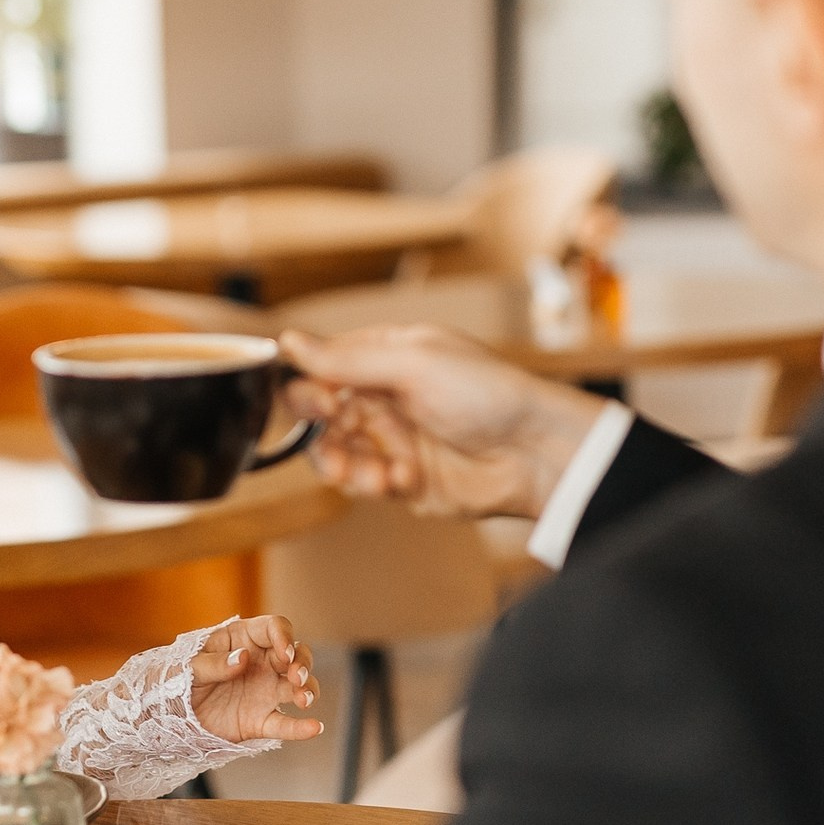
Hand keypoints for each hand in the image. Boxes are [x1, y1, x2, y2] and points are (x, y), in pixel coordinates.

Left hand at [188, 615, 320, 744]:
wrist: (166, 714)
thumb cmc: (176, 678)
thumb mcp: (188, 666)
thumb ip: (214, 662)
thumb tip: (242, 658)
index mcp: (243, 639)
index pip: (275, 628)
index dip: (284, 637)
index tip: (283, 653)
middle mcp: (261, 663)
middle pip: (297, 655)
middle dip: (303, 663)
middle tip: (296, 676)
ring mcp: (264, 692)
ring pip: (298, 687)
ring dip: (309, 690)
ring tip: (304, 700)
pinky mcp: (260, 720)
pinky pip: (284, 724)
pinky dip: (301, 727)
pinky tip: (314, 727)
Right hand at [281, 326, 608, 518]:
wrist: (534, 452)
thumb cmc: (486, 393)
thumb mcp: (413, 362)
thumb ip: (347, 359)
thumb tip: (289, 341)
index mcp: (385, 356)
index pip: (322, 367)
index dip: (308, 386)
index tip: (314, 403)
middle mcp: (383, 397)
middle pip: (321, 417)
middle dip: (323, 433)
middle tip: (338, 442)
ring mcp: (393, 439)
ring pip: (337, 455)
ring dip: (347, 466)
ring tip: (374, 474)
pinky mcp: (403, 479)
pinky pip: (367, 483)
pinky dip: (377, 483)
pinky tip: (404, 479)